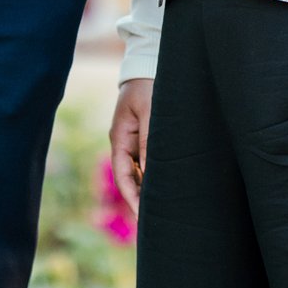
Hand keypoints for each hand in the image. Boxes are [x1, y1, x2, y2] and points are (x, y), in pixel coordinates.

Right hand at [109, 78, 153, 212]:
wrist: (148, 65)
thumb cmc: (149, 87)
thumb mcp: (151, 112)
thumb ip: (150, 141)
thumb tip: (151, 172)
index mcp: (120, 139)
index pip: (123, 177)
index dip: (132, 198)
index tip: (143, 215)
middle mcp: (125, 144)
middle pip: (130, 179)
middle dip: (140, 200)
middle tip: (155, 222)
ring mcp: (135, 141)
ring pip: (140, 173)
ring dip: (148, 190)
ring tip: (163, 210)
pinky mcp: (146, 138)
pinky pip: (148, 163)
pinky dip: (154, 176)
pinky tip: (166, 187)